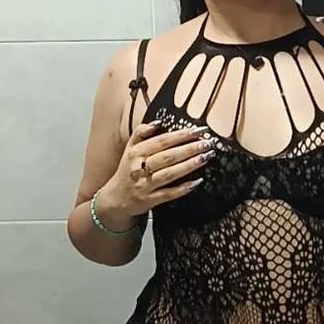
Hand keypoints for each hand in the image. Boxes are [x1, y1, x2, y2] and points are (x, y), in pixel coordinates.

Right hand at [98, 123, 213, 224]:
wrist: (115, 199)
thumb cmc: (127, 171)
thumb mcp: (130, 149)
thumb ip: (141, 133)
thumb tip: (157, 123)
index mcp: (136, 153)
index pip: (161, 141)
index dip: (181, 135)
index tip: (198, 130)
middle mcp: (139, 168)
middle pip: (167, 156)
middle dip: (189, 148)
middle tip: (208, 143)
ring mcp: (144, 185)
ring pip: (169, 174)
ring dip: (189, 165)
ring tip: (206, 157)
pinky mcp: (149, 200)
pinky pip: (168, 194)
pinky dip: (183, 188)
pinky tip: (197, 182)